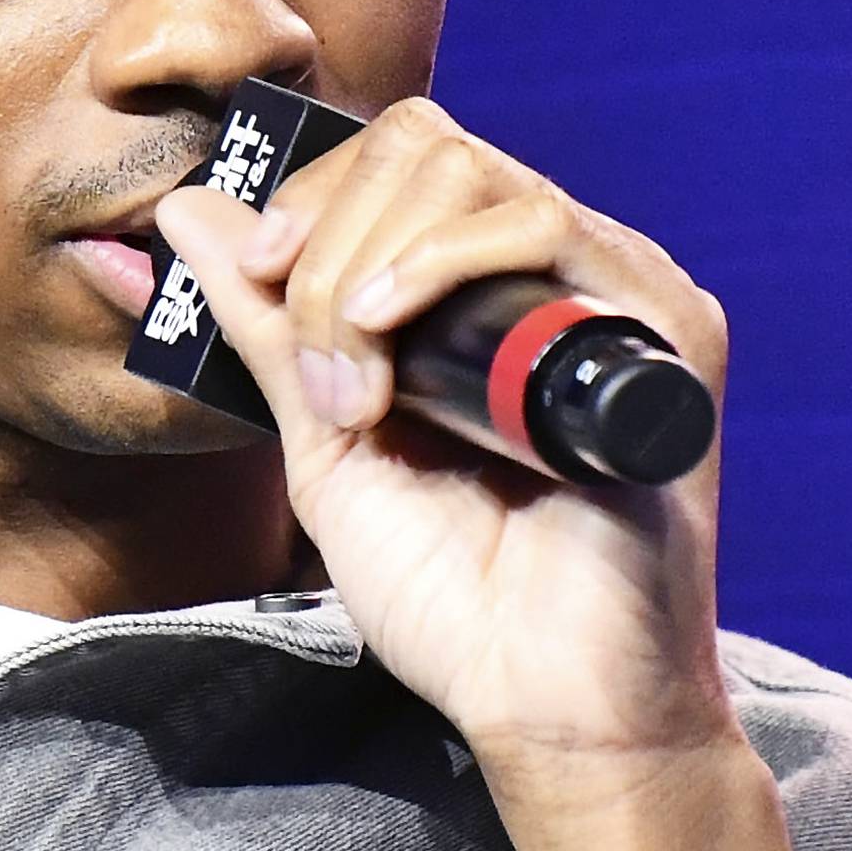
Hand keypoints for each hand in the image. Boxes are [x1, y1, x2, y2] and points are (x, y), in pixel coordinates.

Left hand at [151, 100, 822, 850]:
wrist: (545, 702)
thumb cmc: (452, 597)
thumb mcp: (327, 443)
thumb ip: (269, 328)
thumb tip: (191, 210)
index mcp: (491, 295)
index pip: (395, 162)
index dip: (309, 197)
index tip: (257, 272)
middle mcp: (561, 277)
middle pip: (425, 148)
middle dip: (329, 237)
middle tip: (316, 361)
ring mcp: (617, 294)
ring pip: (470, 174)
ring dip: (369, 264)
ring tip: (357, 382)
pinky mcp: (660, 331)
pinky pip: (542, 226)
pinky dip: (439, 262)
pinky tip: (389, 338)